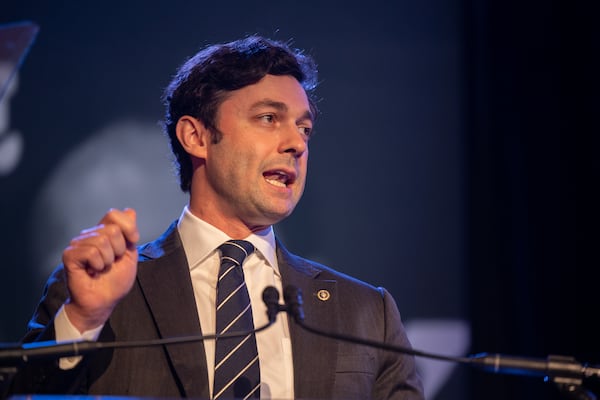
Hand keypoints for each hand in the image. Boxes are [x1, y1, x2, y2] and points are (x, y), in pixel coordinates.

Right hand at [62, 208, 139, 332]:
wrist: (103, 302)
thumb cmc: (115, 282)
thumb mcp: (130, 255)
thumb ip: (130, 234)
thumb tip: (129, 211)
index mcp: (105, 233)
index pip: (114, 214)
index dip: (128, 227)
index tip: (132, 242)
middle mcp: (90, 235)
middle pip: (112, 229)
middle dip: (119, 250)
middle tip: (111, 263)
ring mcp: (79, 244)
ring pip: (102, 241)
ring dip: (108, 261)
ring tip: (101, 269)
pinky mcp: (70, 255)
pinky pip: (91, 252)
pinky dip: (97, 265)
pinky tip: (92, 271)